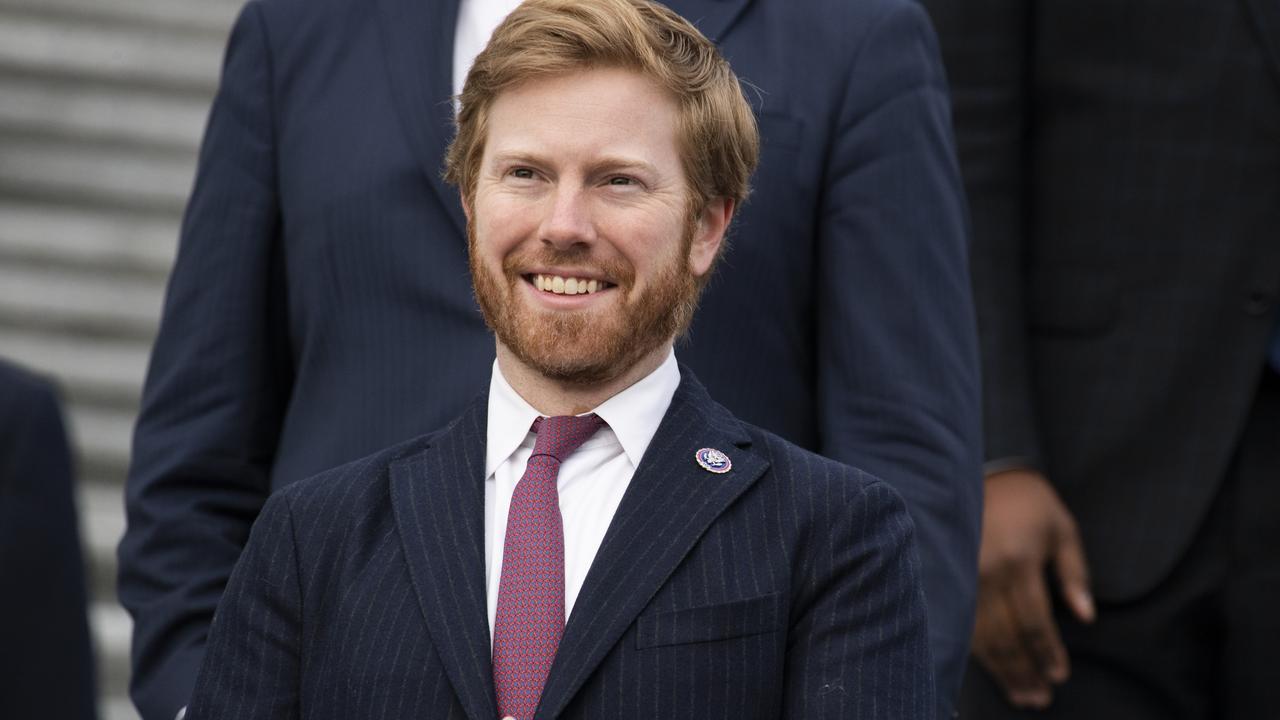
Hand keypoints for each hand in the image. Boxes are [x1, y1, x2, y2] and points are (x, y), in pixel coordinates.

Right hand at [971, 469, 1094, 708]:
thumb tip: (1086, 617)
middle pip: (1007, 636)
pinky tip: (989, 669)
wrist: (977, 472)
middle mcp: (987, 572)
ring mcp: (961, 575)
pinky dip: (977, 651)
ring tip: (1020, 694)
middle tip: (1039, 698)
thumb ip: (1075, 573)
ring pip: (982, 636)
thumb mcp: (1062, 528)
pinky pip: (961, 622)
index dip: (1047, 653)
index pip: (1035, 621)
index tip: (1058, 676)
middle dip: (1025, 671)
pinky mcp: (946, 576)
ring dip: (1002, 670)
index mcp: (1019, 560)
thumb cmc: (1027, 500)